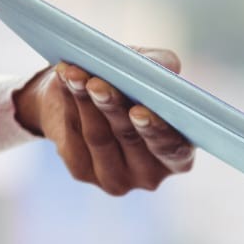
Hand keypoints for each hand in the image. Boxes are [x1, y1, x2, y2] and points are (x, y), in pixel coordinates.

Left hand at [15, 50, 195, 195]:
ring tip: (75, 73)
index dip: (157, 131)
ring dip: (85, 100)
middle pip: (131, 139)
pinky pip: (74, 134)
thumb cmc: (129, 85)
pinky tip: (66, 81)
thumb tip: (165, 66)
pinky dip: (69, 101)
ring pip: (99, 136)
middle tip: (97, 85)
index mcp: (178, 155)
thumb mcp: (149, 70)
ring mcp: (116, 178)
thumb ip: (163, 66)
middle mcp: (151, 174)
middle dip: (113, 108)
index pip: (174, 150)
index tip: (139, 111)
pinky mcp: (82, 171)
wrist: (83, 98)